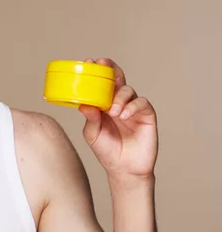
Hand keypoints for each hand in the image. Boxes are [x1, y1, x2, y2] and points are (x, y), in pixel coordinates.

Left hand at [78, 58, 158, 183]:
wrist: (124, 169)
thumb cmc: (107, 151)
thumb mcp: (93, 134)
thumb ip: (90, 119)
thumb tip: (84, 104)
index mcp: (104, 104)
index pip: (102, 83)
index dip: (97, 71)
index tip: (89, 62)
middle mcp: (119, 102)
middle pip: (117, 79)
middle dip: (110, 69)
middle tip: (102, 63)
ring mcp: (133, 108)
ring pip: (128, 90)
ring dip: (119, 97)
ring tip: (113, 111)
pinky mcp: (147, 115)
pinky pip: (141, 103)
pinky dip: (132, 106)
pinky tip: (124, 115)